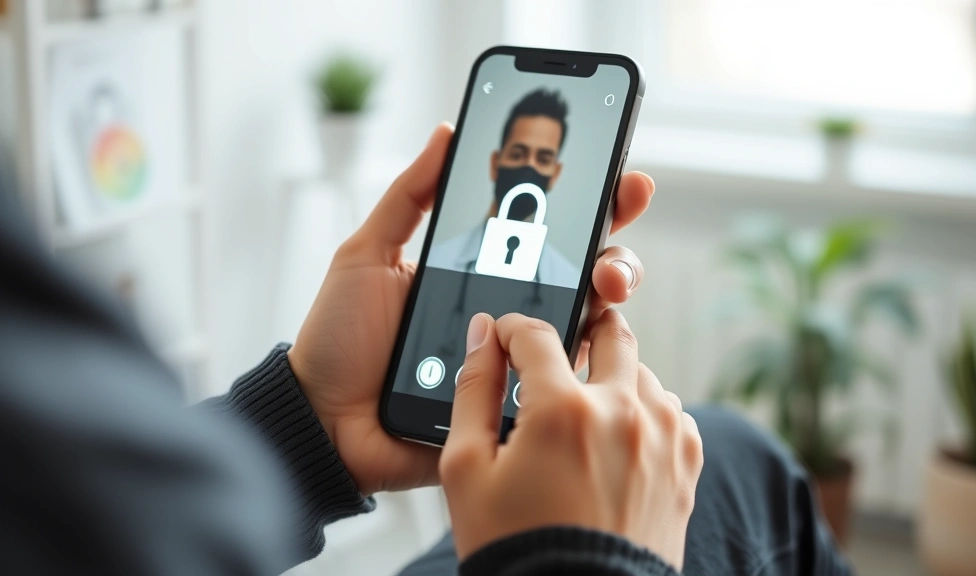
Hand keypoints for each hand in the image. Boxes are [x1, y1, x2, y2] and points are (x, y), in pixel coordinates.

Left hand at [288, 123, 654, 494]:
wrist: (322, 420)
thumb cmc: (339, 339)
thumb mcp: (367, 254)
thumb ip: (410, 196)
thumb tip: (447, 131)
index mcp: (480, 270)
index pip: (548, 233)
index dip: (592, 205)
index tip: (622, 179)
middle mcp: (509, 312)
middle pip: (585, 276)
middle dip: (617, 251)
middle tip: (614, 244)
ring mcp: (517, 359)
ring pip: (588, 326)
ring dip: (612, 297)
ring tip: (605, 286)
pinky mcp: (514, 404)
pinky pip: (564, 382)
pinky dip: (585, 360)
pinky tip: (589, 339)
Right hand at [441, 312, 702, 569]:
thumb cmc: (517, 546)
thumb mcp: (467, 470)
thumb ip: (473, 391)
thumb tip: (482, 337)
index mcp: (563, 410)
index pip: (537, 334)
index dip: (514, 329)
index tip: (506, 339)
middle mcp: (622, 412)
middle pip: (610, 332)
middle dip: (581, 331)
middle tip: (560, 350)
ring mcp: (662, 437)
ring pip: (643, 372)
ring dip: (614, 376)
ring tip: (585, 409)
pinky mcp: (686, 463)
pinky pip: (671, 411)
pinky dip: (645, 412)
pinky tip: (617, 439)